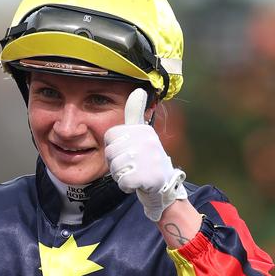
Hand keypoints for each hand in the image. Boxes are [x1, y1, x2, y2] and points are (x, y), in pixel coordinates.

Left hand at [104, 88, 186, 220]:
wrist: (164, 185)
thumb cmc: (147, 159)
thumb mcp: (141, 134)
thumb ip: (135, 113)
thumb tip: (138, 90)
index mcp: (143, 129)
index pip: (110, 136)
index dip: (114, 147)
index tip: (127, 150)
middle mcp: (148, 140)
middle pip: (110, 153)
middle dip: (116, 163)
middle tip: (132, 165)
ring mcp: (149, 158)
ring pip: (115, 168)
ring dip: (121, 175)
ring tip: (135, 173)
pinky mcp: (149, 177)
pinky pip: (123, 182)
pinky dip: (127, 186)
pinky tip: (138, 183)